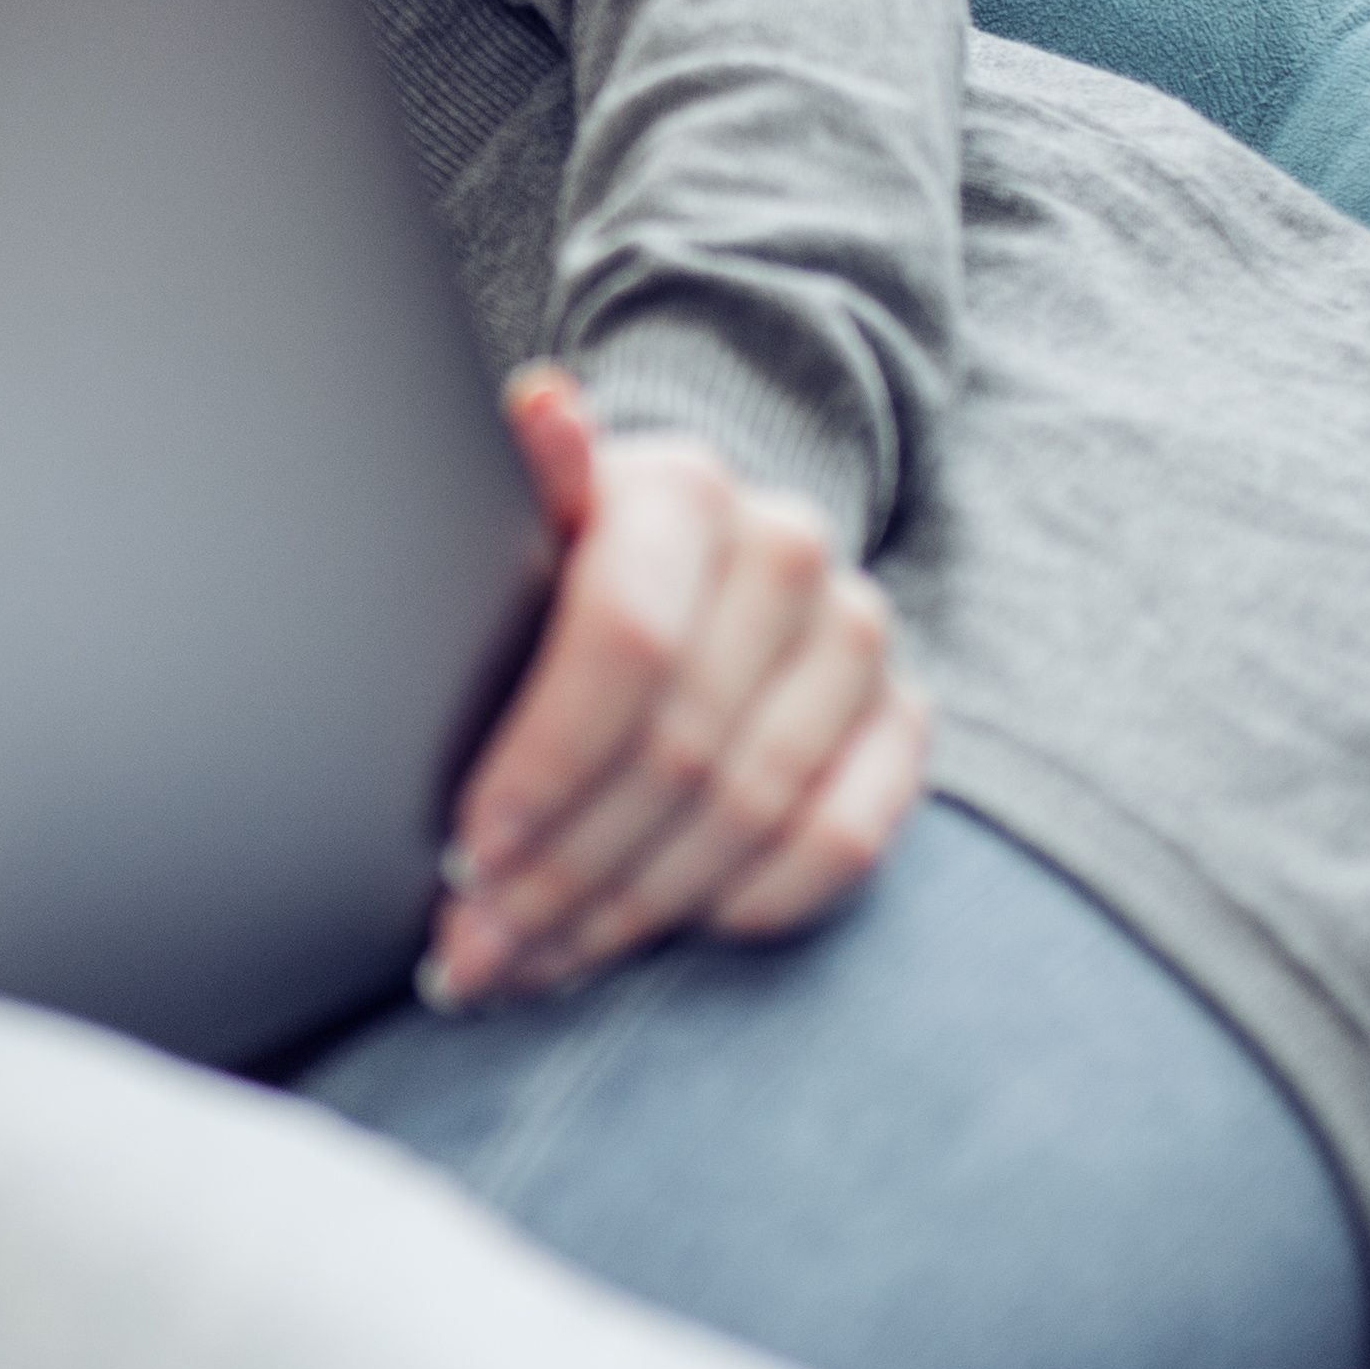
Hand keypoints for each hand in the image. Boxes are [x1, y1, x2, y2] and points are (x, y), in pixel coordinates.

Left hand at [427, 366, 927, 1008]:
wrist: (691, 570)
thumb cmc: (571, 571)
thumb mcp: (522, 531)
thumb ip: (525, 489)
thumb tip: (543, 408)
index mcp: (682, 489)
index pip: (625, 640)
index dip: (544, 763)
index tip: (466, 853)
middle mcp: (788, 550)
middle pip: (679, 748)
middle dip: (563, 872)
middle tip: (478, 947)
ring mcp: (857, 637)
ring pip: (751, 809)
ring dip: (634, 909)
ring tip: (537, 960)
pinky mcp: (903, 718)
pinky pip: (842, 841)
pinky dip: (748, 902)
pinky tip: (666, 932)